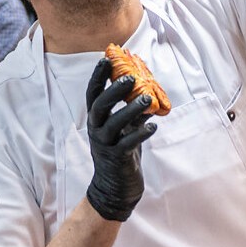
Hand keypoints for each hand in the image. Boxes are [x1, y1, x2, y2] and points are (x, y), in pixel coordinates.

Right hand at [85, 58, 157, 221]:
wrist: (114, 187)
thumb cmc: (121, 151)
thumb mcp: (124, 127)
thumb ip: (131, 109)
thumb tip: (147, 85)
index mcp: (96, 119)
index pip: (92, 94)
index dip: (97, 76)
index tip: (105, 59)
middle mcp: (96, 129)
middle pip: (100, 106)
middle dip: (114, 90)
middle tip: (131, 77)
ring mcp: (105, 145)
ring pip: (114, 124)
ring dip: (131, 110)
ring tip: (147, 99)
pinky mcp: (116, 158)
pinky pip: (128, 144)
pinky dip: (140, 134)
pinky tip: (153, 126)